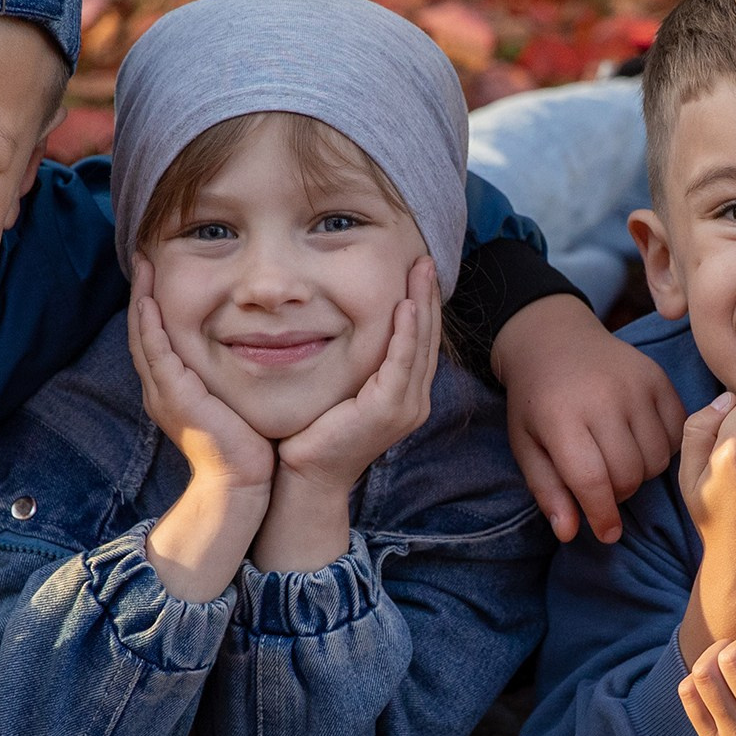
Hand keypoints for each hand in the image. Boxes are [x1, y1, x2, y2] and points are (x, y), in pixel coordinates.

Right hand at [126, 258, 274, 493]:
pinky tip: (150, 301)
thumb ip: (232, 373)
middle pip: (143, 330)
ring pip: (143, 336)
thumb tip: (255, 344)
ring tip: (144, 265)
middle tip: (144, 256)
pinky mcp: (174, 396)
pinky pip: (156, 353)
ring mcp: (164, 392)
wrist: (239, 482)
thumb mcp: (234, 398)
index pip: (157, 336)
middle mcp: (161, 388)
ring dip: (142, 299)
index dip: (154, 303)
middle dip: (143, 292)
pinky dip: (150, 326)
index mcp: (172, 389)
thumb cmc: (246, 444)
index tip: (159, 270)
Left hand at [275, 256, 441, 495]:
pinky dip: (405, 333)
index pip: (419, 341)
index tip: (418, 271)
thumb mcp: (342, 389)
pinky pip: (401, 362)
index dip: (423, 305)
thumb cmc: (316, 433)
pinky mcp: (389, 410)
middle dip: (428, 296)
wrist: (307, 475)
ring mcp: (405, 407)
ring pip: (420, 345)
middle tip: (425, 260)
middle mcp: (413, 400)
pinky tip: (405, 306)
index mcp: (405, 395)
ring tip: (421, 271)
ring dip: (422, 304)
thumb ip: (355, 364)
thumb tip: (344, 325)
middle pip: (426, 338)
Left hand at [493, 294, 685, 543]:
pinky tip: (640, 439)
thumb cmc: (535, 402)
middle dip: (619, 492)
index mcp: (561, 418)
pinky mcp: (658, 377)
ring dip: (642, 472)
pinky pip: (678, 432)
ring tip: (619, 458)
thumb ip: (547, 489)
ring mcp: (635, 385)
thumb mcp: (526, 446)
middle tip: (603, 482)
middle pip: (630, 474)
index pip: (593, 480)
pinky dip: (664, 447)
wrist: (553, 340)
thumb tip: (569, 532)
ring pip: (657, 458)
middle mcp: (603, 399)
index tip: (607, 534)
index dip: (602, 515)